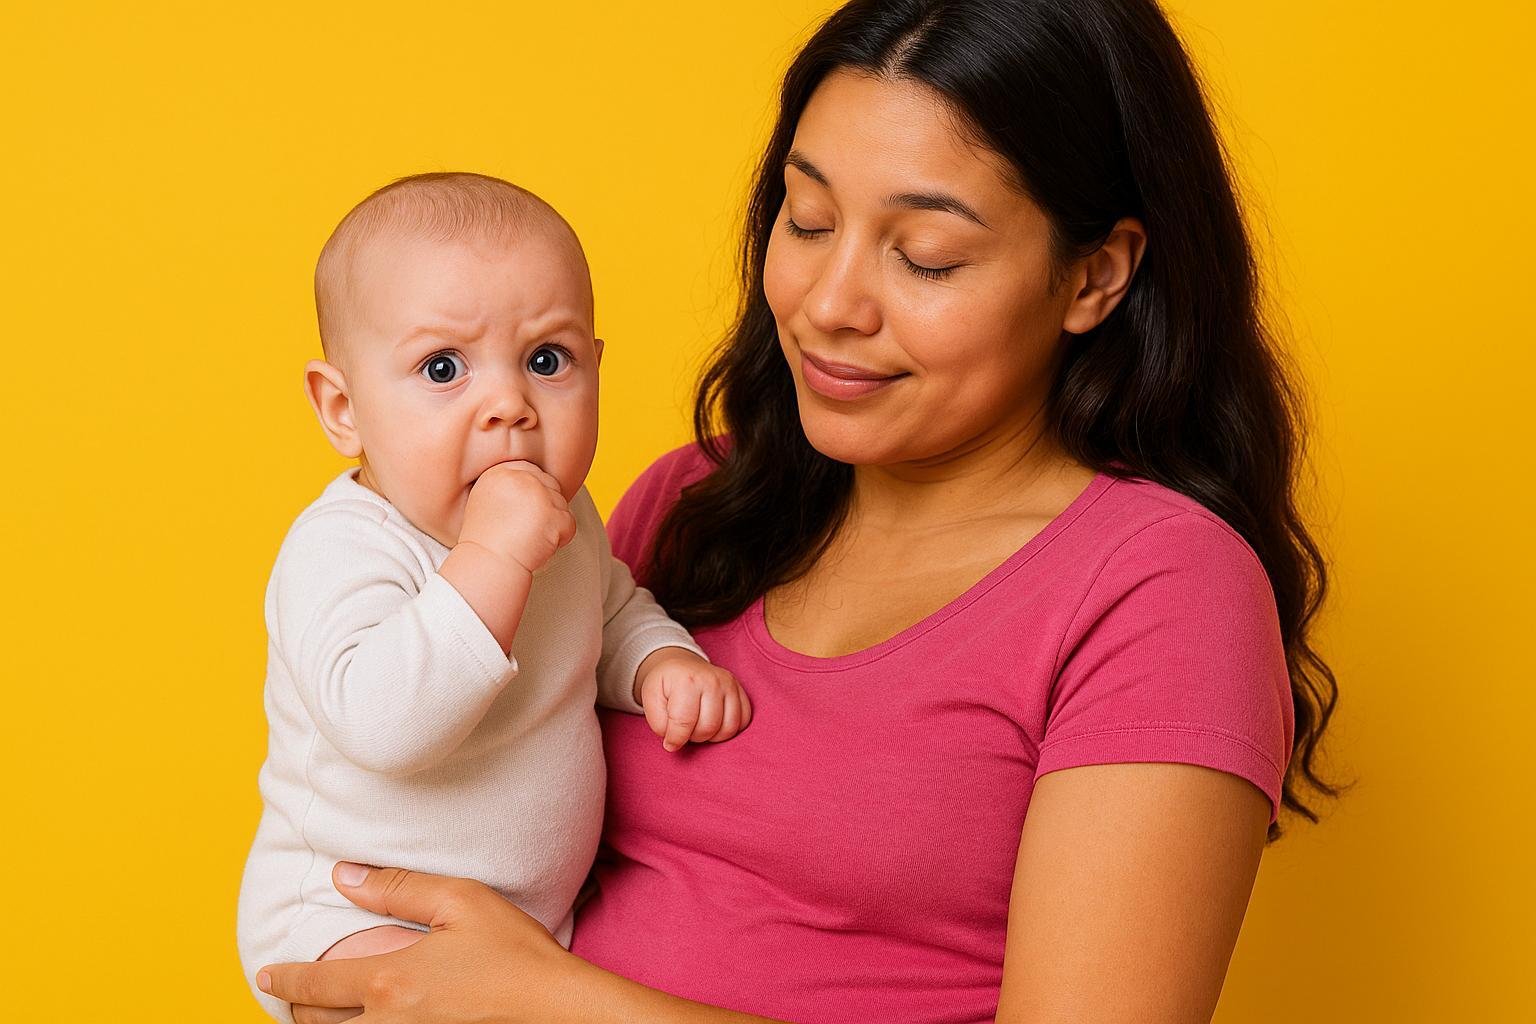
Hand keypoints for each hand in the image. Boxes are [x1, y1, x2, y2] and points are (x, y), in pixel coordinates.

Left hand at [261, 863, 579, 1023]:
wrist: (557, 1008)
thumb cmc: (515, 952)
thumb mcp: (462, 901)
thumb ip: (398, 886)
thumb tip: (343, 876)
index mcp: (390, 980)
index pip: (315, 985)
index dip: (285, 980)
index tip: (267, 975)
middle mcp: (388, 1023)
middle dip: (298, 1010)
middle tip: (293, 998)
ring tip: (319, 1016)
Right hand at [457, 461, 575, 575]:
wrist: (488, 565)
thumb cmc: (486, 541)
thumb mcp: (487, 500)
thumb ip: (510, 485)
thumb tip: (540, 482)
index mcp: (501, 472)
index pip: (532, 472)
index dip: (534, 495)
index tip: (522, 514)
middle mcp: (521, 478)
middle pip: (551, 485)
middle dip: (545, 508)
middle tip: (526, 529)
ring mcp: (539, 495)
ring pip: (562, 505)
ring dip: (552, 524)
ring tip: (529, 538)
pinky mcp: (553, 515)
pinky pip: (569, 523)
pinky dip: (560, 538)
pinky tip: (539, 546)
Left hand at [635, 648, 752, 751]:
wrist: (681, 665)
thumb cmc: (665, 684)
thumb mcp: (650, 699)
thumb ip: (659, 724)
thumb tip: (675, 743)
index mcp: (687, 681)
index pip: (685, 723)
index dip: (675, 739)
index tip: (669, 743)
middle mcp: (712, 680)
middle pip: (708, 728)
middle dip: (694, 737)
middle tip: (685, 729)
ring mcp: (730, 684)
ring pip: (729, 728)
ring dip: (712, 736)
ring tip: (699, 726)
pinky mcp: (740, 691)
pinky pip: (743, 721)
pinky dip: (729, 729)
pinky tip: (715, 723)